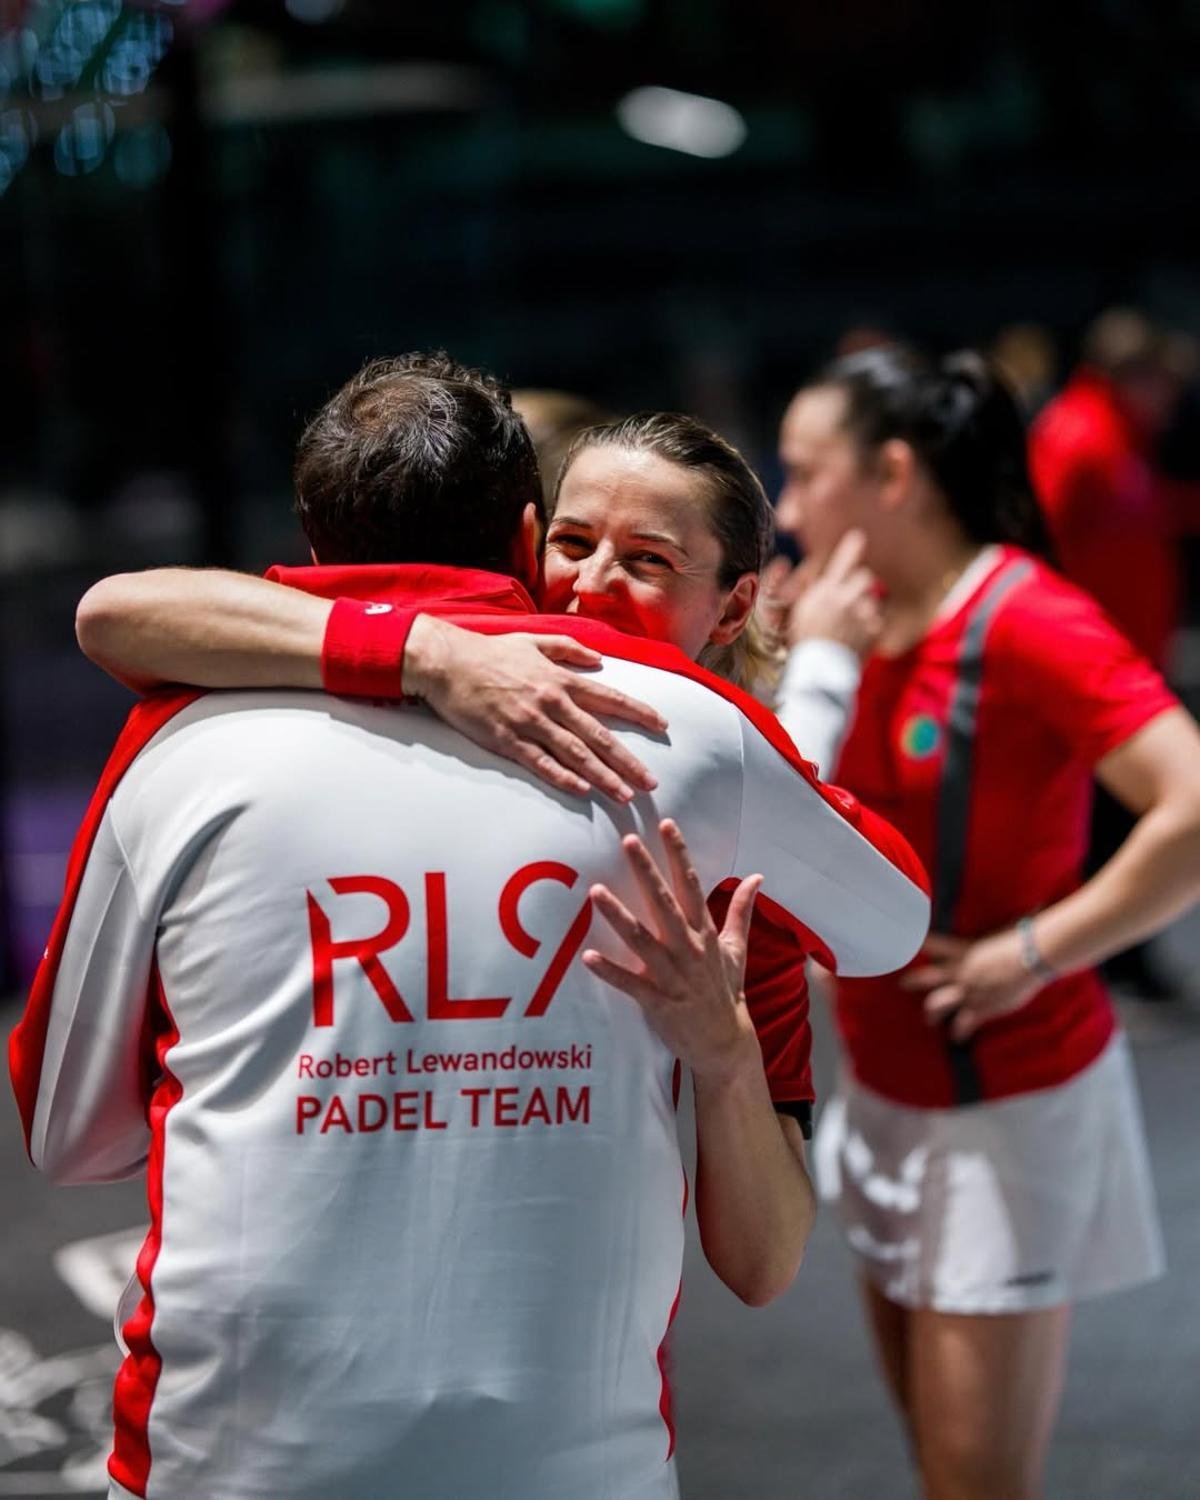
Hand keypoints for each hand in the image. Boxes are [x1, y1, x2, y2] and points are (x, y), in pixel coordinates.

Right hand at [407, 616, 666, 801]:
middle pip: (598, 735)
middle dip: (628, 761)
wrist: (448, 662)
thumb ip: (569, 649)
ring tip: (624, 795)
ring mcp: (530, 722)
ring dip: (602, 776)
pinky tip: (581, 790)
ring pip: (574, 753)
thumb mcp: (534, 640)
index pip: (609, 698)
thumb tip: (599, 660)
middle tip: (651, 783)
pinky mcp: (507, 740)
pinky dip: (562, 776)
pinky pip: (540, 762)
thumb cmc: (490, 652)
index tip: (662, 726)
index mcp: (561, 679)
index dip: (638, 713)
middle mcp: (552, 702)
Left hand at [582, 818, 762, 1085]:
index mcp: (704, 932)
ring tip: (595, 892)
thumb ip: (742, 910)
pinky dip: (609, 971)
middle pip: (664, 903)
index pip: (692, 885)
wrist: (725, 1042)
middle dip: (646, 871)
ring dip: (618, 915)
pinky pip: (630, 984)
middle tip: (627, 841)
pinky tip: (587, 956)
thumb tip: (757, 876)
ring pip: (641, 939)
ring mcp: (672, 975)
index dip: (679, 854)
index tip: (667, 825)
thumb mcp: (736, 948)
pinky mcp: (658, 1001)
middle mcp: (689, 949)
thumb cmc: (726, 991)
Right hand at [762, 530, 881, 656]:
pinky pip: (876, 621)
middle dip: (859, 585)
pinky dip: (868, 628)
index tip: (857, 536)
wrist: (819, 670)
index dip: (850, 548)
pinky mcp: (874, 629)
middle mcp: (847, 599)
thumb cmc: (803, 640)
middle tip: (849, 599)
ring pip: (871, 600)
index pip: (841, 563)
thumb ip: (803, 587)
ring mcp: (863, 614)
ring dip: (863, 608)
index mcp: (826, 592)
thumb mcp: (797, 610)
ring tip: (848, 626)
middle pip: (865, 577)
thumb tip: (789, 564)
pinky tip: (854, 638)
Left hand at [901, 930, 1041, 1041]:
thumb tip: (1014, 908)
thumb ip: (996, 929)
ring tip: (929, 1020)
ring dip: (931, 1013)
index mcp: (964, 950)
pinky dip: (959, 1032)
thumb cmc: (1023, 939)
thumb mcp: (1002, 930)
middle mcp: (961, 970)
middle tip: (903, 984)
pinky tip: (956, 1038)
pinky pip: (963, 1023)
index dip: (917, 944)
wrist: (1033, 957)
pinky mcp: (980, 1007)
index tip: (903, 943)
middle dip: (912, 981)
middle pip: (927, 977)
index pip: (933, 944)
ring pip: (937, 1004)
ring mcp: (968, 990)